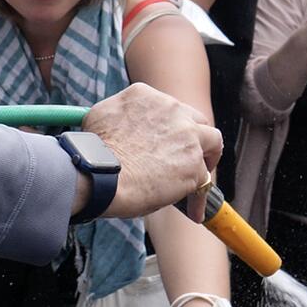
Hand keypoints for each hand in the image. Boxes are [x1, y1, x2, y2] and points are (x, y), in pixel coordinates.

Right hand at [82, 82, 220, 218]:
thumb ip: (117, 116)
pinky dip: (199, 198)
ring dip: (208, 158)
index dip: (169, 126)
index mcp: (146, 95)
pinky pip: (205, 181)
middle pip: (195, 119)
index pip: (168, 107)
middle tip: (186, 155)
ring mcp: (187, 136)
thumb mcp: (99, 117)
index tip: (164, 141)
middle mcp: (172, 109)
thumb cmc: (93, 152)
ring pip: (213, 141)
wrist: (99, 175)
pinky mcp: (194, 165)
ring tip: (200, 175)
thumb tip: (117, 126)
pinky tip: (193, 211)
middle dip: (193, 136)